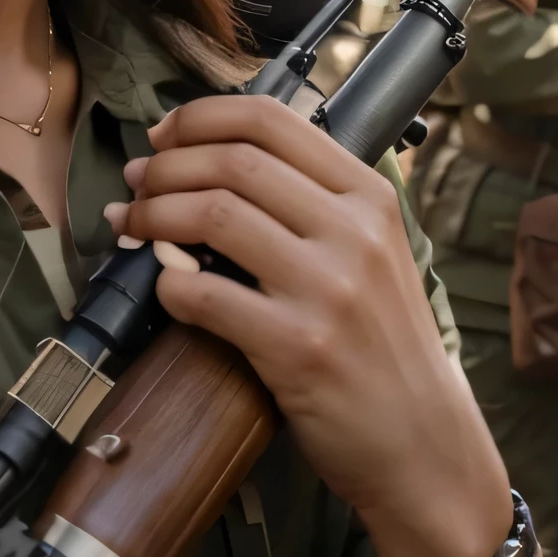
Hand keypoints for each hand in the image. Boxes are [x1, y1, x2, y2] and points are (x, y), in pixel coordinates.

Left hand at [110, 96, 513, 556]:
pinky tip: (161, 287)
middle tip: (138, 184)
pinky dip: (167, 284)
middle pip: (234, 161)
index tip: (165, 135)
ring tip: (134, 226)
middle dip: (166, 166)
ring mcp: (328, 288)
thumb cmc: (385, 345)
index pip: (272, 120)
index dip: (201, 117)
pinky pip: (205, 296)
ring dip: (155, 214)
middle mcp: (353, 232)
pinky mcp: (299, 347)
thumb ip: (314, 204)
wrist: (423, 439)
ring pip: (214, 214)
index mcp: (369, 196)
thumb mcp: (374, 252)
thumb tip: (216, 164)